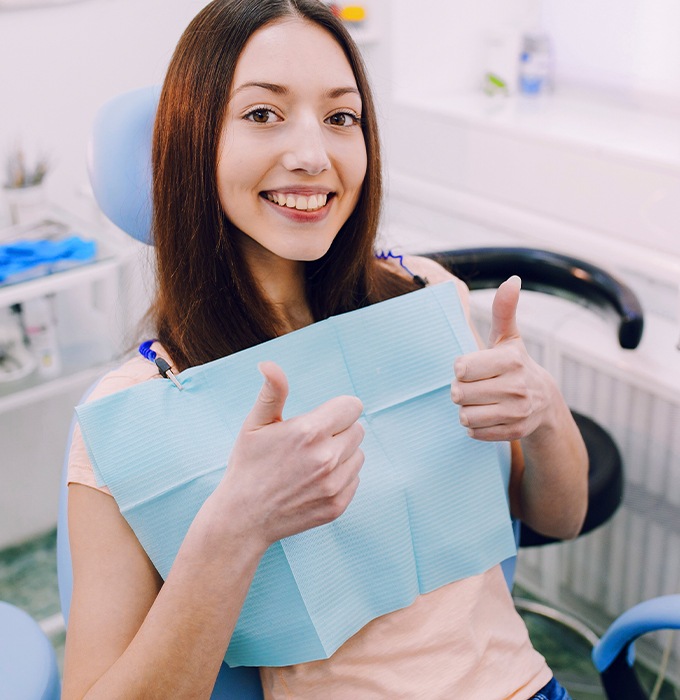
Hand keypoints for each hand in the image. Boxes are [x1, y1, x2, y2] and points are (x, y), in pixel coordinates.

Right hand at [217, 361, 364, 547]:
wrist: (243, 518)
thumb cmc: (248, 465)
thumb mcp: (255, 424)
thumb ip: (272, 392)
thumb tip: (268, 364)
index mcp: (309, 431)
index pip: (352, 406)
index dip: (337, 410)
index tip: (321, 419)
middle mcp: (326, 457)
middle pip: (357, 429)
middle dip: (339, 431)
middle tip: (310, 443)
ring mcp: (334, 484)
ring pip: (358, 454)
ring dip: (342, 454)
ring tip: (311, 463)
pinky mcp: (338, 504)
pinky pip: (355, 478)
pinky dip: (341, 477)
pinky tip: (314, 482)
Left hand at [450, 276, 552, 441]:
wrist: (545, 403)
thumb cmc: (515, 365)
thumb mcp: (509, 338)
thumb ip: (504, 310)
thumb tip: (512, 279)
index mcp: (511, 360)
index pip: (461, 368)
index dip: (460, 369)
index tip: (470, 368)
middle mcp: (517, 386)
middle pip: (459, 393)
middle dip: (460, 391)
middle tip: (473, 387)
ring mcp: (518, 412)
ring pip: (465, 416)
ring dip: (465, 410)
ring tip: (479, 402)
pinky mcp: (515, 432)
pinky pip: (475, 433)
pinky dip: (474, 427)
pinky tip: (487, 416)